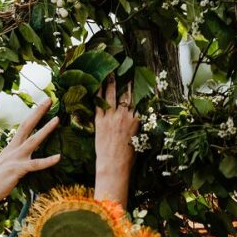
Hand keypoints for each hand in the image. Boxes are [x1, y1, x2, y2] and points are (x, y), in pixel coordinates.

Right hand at [0, 99, 60, 211]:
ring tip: (57, 120)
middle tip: (49, 99)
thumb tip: (23, 159)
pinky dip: (47, 161)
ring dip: (45, 130)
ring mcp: (15, 159)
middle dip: (38, 112)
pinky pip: (35, 165)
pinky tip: (58, 157)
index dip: (33, 115)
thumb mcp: (5, 166)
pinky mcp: (17, 170)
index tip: (42, 104)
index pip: (23, 126)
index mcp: (10, 148)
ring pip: (33, 141)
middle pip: (27, 126)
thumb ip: (14, 159)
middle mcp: (13, 150)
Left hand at [94, 80, 138, 206]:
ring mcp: (111, 118)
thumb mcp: (139, 139)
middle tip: (124, 69)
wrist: (114, 166)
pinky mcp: (99, 122)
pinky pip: (98, 105)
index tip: (140, 78)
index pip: (139, 100)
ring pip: (111, 96)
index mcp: (136, 120)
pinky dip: (97, 94)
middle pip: (126, 94)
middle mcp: (124, 116)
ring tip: (110, 72)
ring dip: (111, 83)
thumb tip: (138, 117)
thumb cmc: (128, 157)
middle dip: (125, 81)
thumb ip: (137, 125)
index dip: (139, 88)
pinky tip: (97, 86)